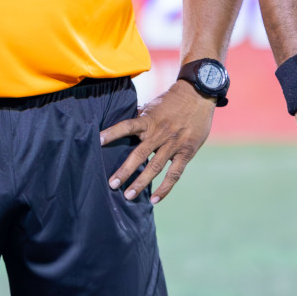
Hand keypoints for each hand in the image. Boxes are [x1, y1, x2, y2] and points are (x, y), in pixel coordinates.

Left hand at [99, 80, 214, 204]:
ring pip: (155, 167)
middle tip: (112, 184)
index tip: (98, 140)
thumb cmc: (172, 101)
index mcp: (149, 120)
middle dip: (125, 171)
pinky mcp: (186, 152)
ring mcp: (174, 144)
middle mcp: (159, 133)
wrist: (198, 95)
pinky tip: (154, 200)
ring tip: (128, 196)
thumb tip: (122, 127)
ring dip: (141, 182)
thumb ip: (139, 118)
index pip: (127, 126)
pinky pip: (174, 174)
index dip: (112, 133)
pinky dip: (164, 188)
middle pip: (139, 154)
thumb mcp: (152, 106)